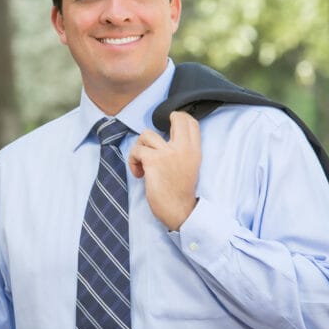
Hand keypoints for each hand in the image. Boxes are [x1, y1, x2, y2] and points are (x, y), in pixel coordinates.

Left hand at [127, 111, 201, 230]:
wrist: (180, 211)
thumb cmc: (180, 193)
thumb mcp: (190, 167)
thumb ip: (184, 151)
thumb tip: (167, 139)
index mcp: (194, 151)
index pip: (191, 122)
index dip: (178, 118)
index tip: (168, 127)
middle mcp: (184, 149)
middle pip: (176, 117)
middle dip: (160, 124)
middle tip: (153, 141)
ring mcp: (168, 153)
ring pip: (146, 134)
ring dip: (140, 148)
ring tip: (142, 162)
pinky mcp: (153, 161)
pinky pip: (136, 151)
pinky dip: (133, 162)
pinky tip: (139, 173)